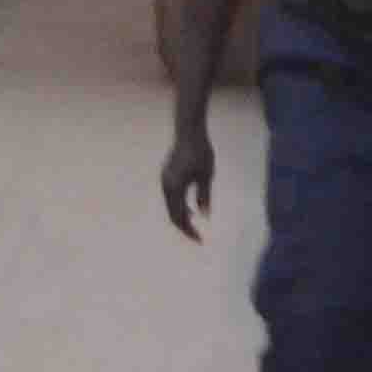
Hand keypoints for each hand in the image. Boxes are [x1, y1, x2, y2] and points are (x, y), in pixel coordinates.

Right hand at [162, 119, 215, 240]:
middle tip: (199, 238)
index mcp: (174, 187)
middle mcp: (166, 186)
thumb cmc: (200, 151)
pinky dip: (180, 207)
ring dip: (182, 217)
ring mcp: (165, 181)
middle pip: (173, 214)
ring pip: (171, 207)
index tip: (201, 240)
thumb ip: (204, 196)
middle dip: (185, 228)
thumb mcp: (206, 176)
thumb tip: (205, 216)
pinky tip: (191, 210)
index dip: (189, 231)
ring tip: (196, 227)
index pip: (180, 217)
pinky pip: (172, 198)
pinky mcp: (167, 176)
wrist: (189, 131)